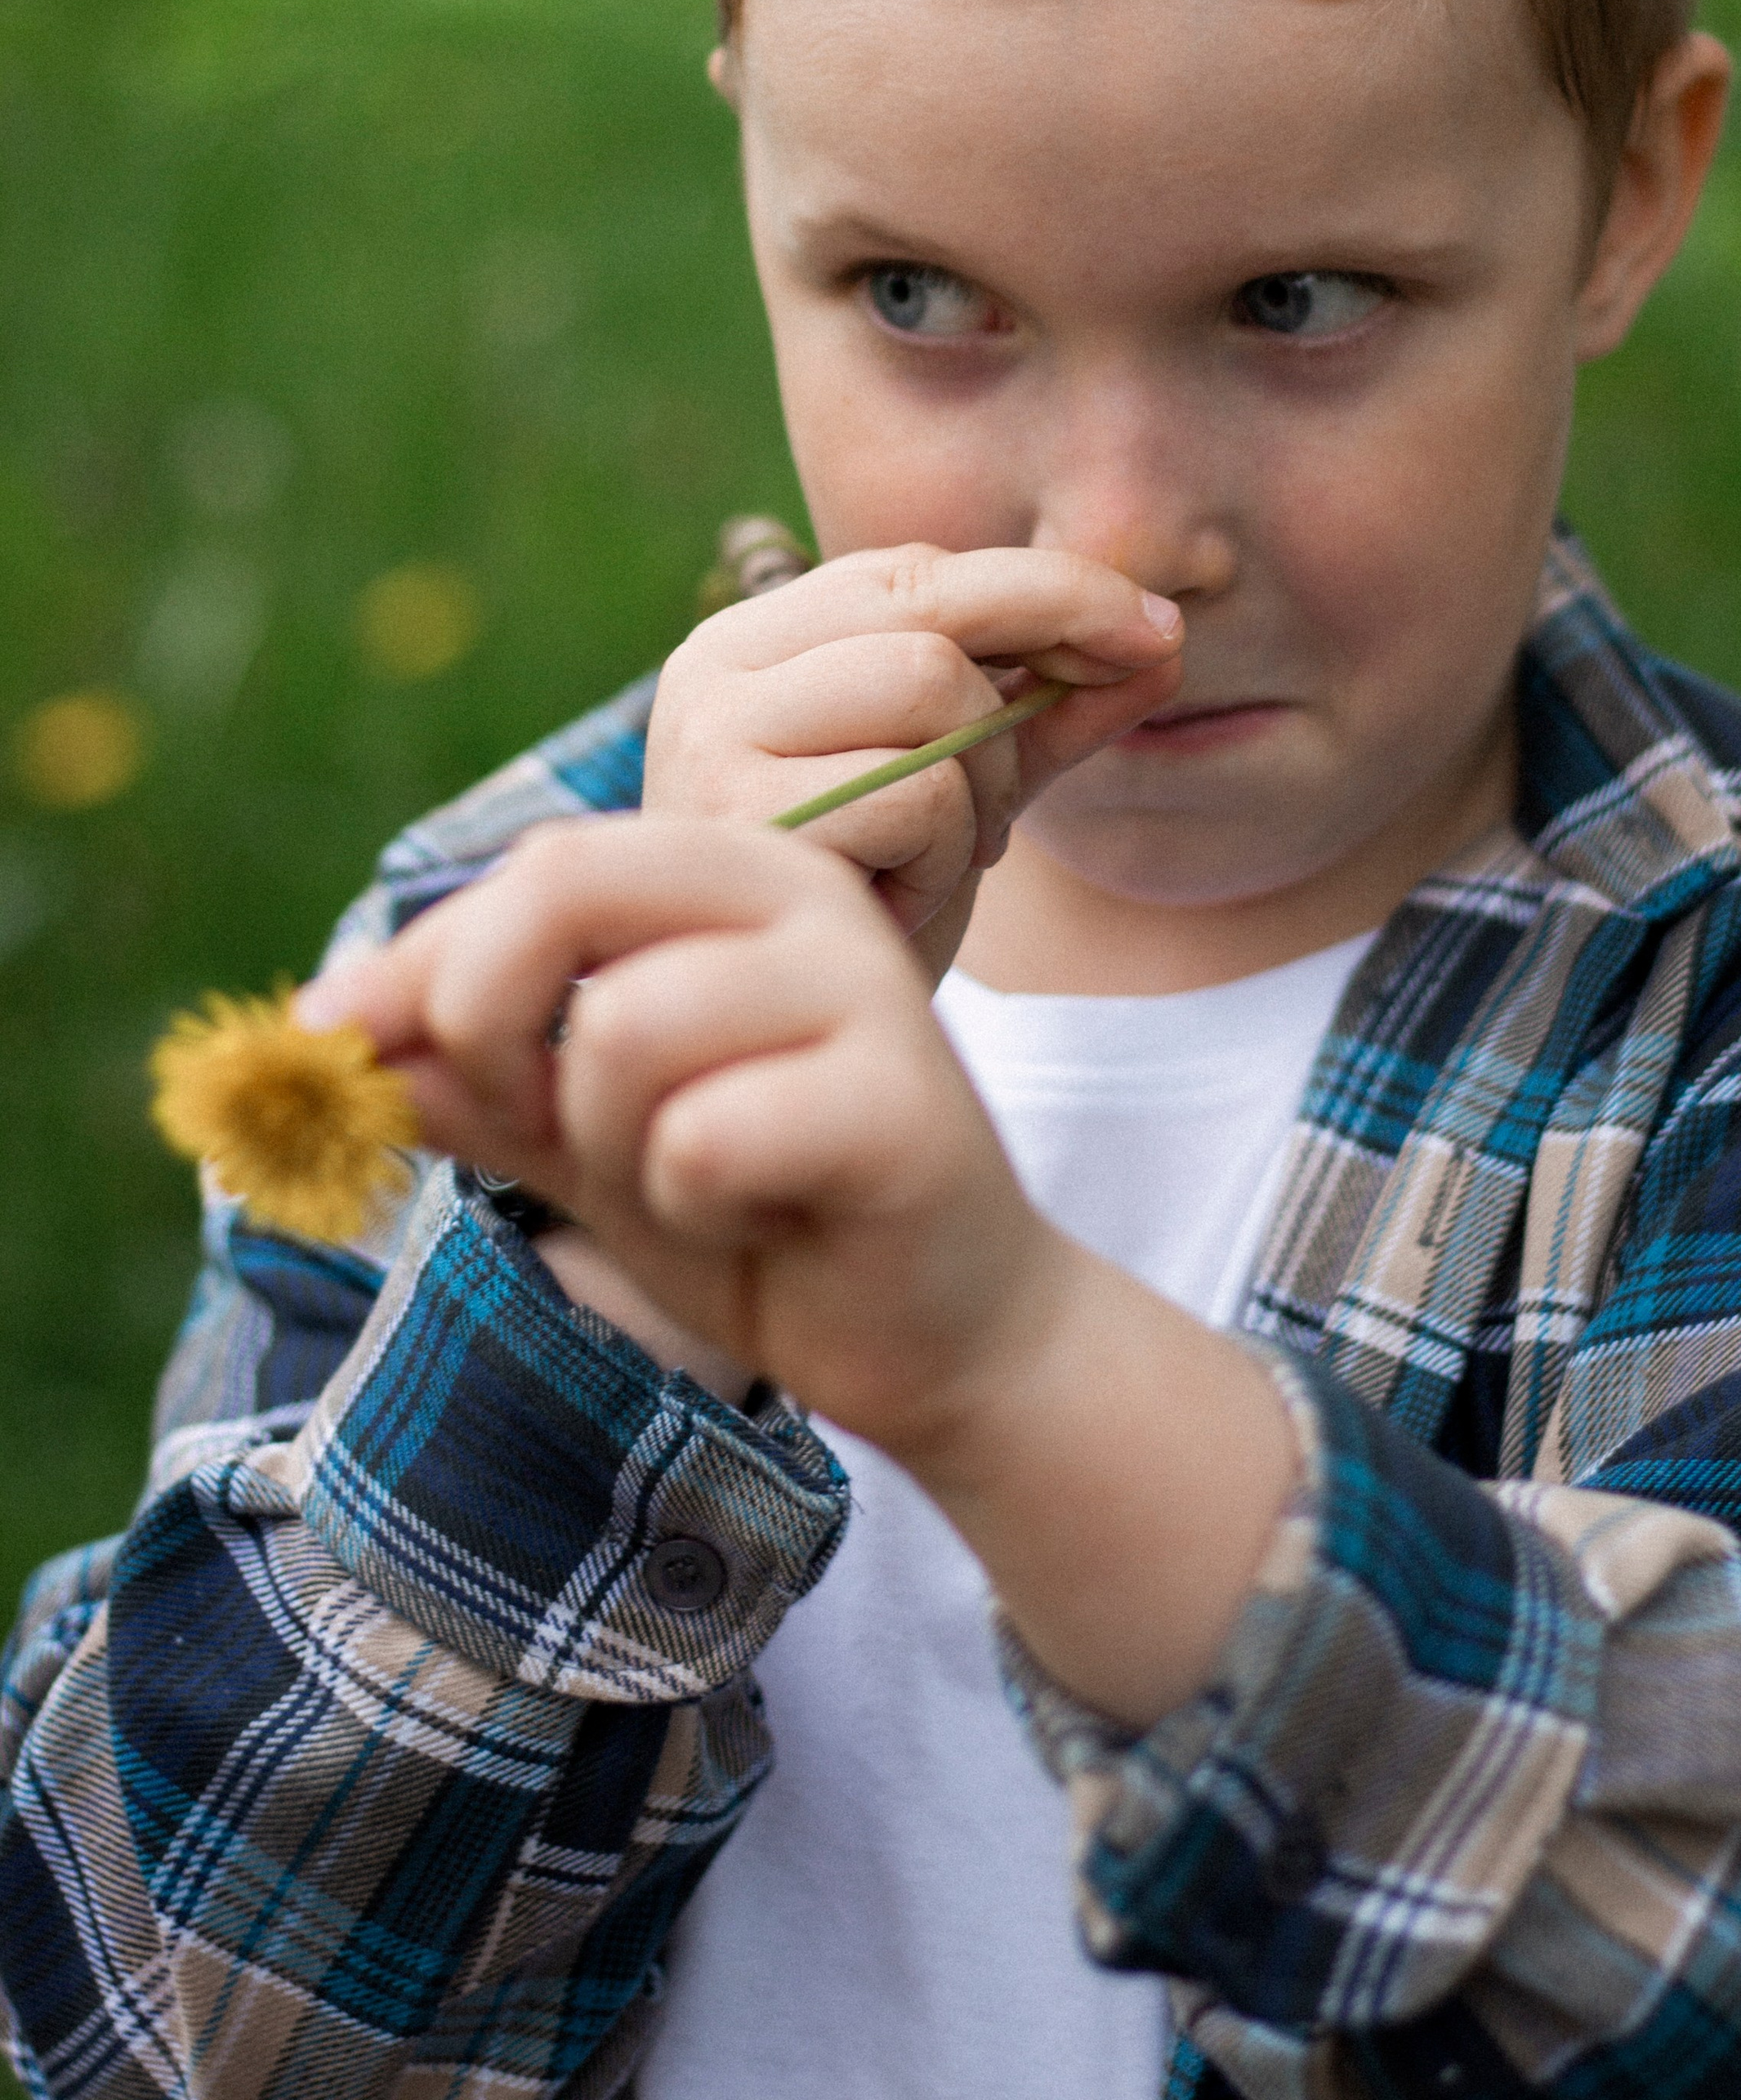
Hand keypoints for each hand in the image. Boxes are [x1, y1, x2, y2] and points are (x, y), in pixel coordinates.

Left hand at [303, 815, 1065, 1458]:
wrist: (944, 1341)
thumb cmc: (764, 1218)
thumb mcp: (585, 1137)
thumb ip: (475, 1077)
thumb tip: (327, 1031)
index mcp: (735, 877)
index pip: (536, 869)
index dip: (412, 962)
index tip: (326, 1044)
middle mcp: (805, 896)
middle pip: (564, 884)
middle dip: (487, 1022)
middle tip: (536, 1126)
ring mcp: (863, 986)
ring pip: (618, 1029)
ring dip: (612, 1150)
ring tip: (697, 1187)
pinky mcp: (901, 1097)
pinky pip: (700, 1138)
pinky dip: (694, 1213)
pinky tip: (768, 1226)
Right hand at [640, 545, 1182, 980]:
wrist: (778, 1050)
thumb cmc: (868, 904)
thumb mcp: (968, 788)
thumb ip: (1050, 713)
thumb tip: (1166, 644)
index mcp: (755, 641)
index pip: (915, 568)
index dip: (1049, 590)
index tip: (1157, 631)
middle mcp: (715, 667)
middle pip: (931, 612)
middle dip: (1034, 673)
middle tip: (1054, 761)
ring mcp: (710, 739)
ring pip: (933, 689)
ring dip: (984, 784)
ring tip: (949, 855)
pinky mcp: (739, 822)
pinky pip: (918, 793)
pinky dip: (945, 855)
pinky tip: (901, 902)